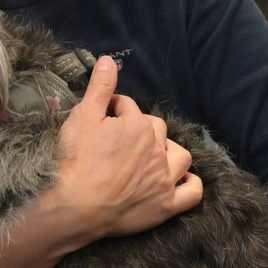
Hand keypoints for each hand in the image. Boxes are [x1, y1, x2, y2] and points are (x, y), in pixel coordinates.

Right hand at [51, 56, 202, 240]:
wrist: (74, 207)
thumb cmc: (75, 161)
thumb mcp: (82, 117)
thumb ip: (99, 88)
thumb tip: (109, 60)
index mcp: (138, 126)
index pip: (128, 107)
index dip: (113, 110)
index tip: (101, 119)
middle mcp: (157, 149)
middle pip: (157, 129)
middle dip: (140, 128)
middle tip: (119, 139)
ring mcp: (165, 179)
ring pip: (180, 156)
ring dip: (169, 151)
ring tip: (151, 155)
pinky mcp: (166, 206)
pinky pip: (193, 192)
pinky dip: (190, 184)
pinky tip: (180, 180)